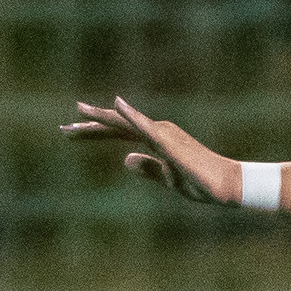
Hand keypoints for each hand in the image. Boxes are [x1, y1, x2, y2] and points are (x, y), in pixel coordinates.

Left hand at [66, 97, 236, 203]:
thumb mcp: (168, 179)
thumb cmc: (202, 183)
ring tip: (78, 112)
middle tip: (63, 129)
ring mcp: (163, 135)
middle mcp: (158, 131)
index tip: (72, 132)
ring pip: (126, 124)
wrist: (227, 186)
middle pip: (117, 126)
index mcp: (157, 140)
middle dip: (90, 127)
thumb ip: (148, 169)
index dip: (95, 132)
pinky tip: (118, 104)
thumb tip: (125, 159)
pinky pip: (146, 127)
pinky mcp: (170, 142)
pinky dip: (132, 115)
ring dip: (102, 119)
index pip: (120, 133)